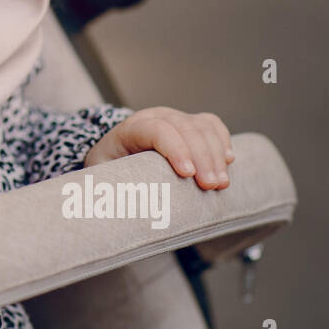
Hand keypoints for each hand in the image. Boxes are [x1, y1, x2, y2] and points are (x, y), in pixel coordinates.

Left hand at [83, 107, 233, 189]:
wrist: (115, 152)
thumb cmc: (109, 167)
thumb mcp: (100, 175)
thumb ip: (105, 186)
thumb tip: (107, 211)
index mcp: (131, 128)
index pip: (156, 129)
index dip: (174, 148)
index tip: (187, 174)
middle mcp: (156, 117)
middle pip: (185, 128)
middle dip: (202, 157)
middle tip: (210, 186)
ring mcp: (175, 118)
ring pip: (202, 127)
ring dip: (216, 154)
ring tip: (221, 183)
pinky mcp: (191, 125)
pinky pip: (212, 126)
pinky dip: (222, 141)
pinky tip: (228, 160)